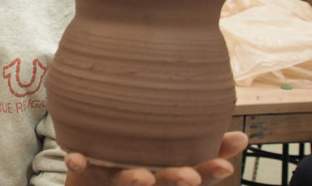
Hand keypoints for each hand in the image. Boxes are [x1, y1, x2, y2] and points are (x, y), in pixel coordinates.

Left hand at [64, 131, 248, 185]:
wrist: (95, 171)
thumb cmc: (143, 156)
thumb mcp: (177, 151)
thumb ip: (207, 143)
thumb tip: (243, 136)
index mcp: (167, 171)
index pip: (195, 174)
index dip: (209, 172)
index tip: (223, 167)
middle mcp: (143, 176)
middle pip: (162, 182)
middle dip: (175, 181)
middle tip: (188, 177)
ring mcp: (115, 174)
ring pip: (125, 179)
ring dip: (133, 180)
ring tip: (141, 176)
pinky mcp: (89, 168)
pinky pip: (82, 165)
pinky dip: (78, 160)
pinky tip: (75, 156)